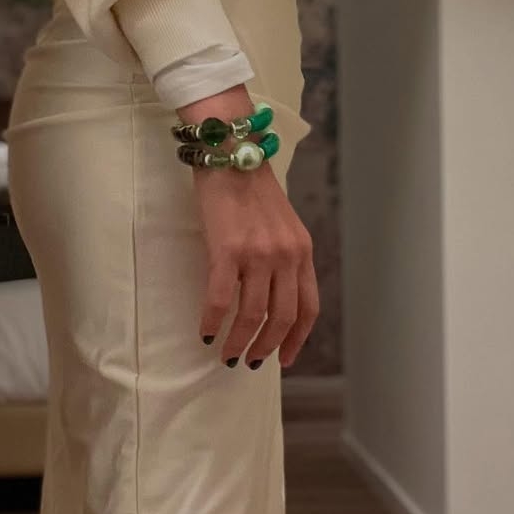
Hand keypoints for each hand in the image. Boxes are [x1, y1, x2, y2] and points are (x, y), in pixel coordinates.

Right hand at [176, 84, 318, 368]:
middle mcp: (286, 255)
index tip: (284, 359)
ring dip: (238, 342)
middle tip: (248, 362)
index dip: (297, 340)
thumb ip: (283, 255)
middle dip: (265, 348)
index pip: (308, 308)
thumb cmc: (249, 186)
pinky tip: (205, 333)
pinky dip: (212, 322)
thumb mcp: (281, 223)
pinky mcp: (227, 250)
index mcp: (302, 250)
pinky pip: (220, 300)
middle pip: (282, 318)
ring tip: (225, 355)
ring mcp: (258, 253)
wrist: (230, 151)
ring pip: (251, 316)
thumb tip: (270, 296)